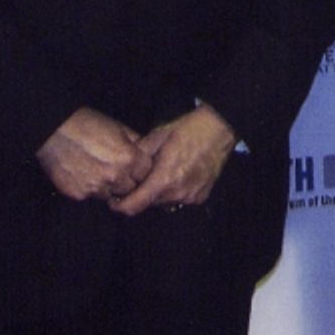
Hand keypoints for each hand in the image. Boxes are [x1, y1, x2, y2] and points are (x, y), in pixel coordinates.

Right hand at [36, 106, 152, 201]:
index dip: (141, 168)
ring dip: (109, 187)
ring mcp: (96, 188)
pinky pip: (91, 196)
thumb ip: (136, 144)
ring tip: (99, 170)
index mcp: (129, 158)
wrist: (55, 131)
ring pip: (111, 195)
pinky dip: (91, 188)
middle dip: (128, 180)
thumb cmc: (89, 124)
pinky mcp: (78, 194)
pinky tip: (84, 173)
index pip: (146, 173)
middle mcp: (115, 176)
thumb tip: (147, 152)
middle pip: (131, 188)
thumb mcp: (119, 128)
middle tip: (118, 170)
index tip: (136, 166)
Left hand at [110, 104, 236, 215]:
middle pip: (149, 204)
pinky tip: (180, 174)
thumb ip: (137, 155)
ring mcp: (190, 196)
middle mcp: (176, 193)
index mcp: (163, 179)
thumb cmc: (188, 129)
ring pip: (165, 202)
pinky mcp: (200, 196)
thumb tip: (122, 168)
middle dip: (142, 193)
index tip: (114, 200)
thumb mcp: (157, 136)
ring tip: (165, 172)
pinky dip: (176, 191)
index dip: (119, 206)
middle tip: (144, 176)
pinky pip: (180, 199)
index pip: (133, 206)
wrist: (220, 128)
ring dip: (160, 192)